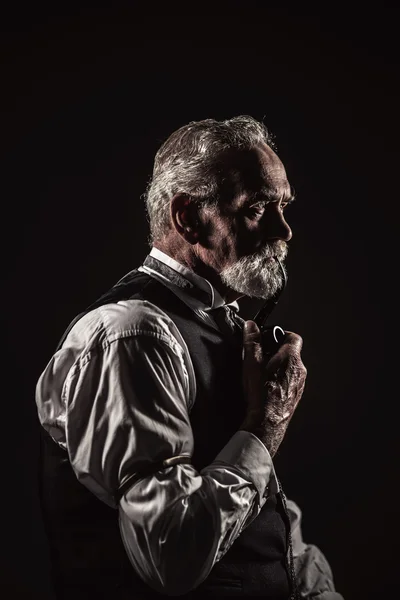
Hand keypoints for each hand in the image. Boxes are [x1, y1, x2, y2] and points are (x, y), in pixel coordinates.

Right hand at [240, 320, 306, 456]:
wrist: (267, 423)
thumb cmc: (261, 394)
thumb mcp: (252, 363)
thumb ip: (252, 342)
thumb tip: (251, 326)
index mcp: (292, 358)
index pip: (293, 337)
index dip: (280, 334)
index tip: (268, 337)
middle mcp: (300, 370)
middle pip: (291, 352)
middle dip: (275, 351)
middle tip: (260, 355)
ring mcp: (299, 385)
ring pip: (290, 368)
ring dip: (278, 366)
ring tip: (261, 372)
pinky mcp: (295, 397)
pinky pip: (289, 381)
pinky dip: (280, 380)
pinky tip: (266, 387)